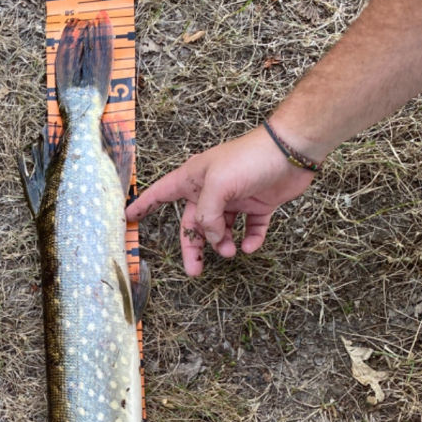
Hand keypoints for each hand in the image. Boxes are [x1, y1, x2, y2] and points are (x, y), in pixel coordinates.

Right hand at [126, 127, 316, 275]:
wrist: (292, 150)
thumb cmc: (250, 158)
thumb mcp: (218, 184)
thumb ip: (206, 214)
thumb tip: (210, 236)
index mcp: (193, 178)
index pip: (161, 194)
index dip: (144, 206)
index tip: (129, 219)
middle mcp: (211, 189)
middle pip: (194, 223)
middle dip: (193, 247)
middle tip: (194, 270)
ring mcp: (235, 198)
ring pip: (221, 229)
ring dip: (223, 243)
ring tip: (230, 251)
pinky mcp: (258, 205)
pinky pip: (249, 229)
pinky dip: (250, 240)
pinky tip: (250, 245)